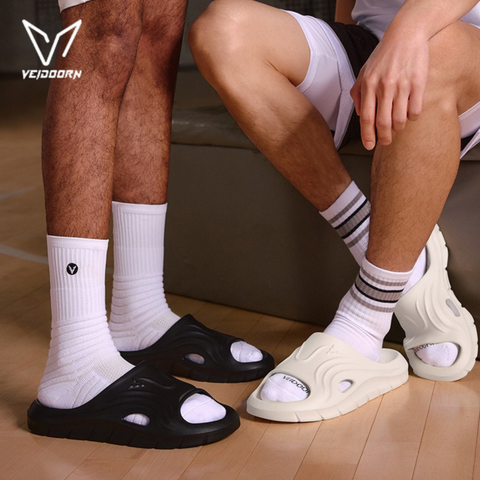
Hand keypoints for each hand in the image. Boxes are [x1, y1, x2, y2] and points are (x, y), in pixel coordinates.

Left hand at [350, 34, 429, 149]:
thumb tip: (359, 114)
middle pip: (383, 123)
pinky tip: (410, 113)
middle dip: (384, 137)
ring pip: (400, 119)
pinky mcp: (418, 83)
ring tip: (398, 126)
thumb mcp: (364, 71)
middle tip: (386, 142)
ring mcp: (402, 85)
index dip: (367, 135)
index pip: (366, 118)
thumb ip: (358, 92)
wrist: (406, 34)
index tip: (369, 146)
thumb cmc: (383, 55)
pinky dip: (412, 117)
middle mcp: (384, 86)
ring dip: (399, 128)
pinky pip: (415, 110)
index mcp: (368, 85)